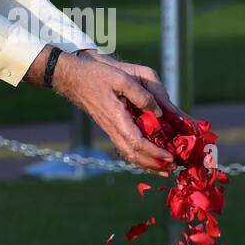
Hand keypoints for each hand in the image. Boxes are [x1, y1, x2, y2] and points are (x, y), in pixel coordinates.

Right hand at [32, 47, 173, 174]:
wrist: (72, 77)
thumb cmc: (96, 75)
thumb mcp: (122, 78)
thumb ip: (142, 95)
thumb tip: (158, 112)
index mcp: (117, 119)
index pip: (137, 144)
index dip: (155, 153)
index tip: (170, 156)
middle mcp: (112, 128)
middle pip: (133, 155)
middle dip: (153, 164)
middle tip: (172, 168)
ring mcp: (110, 129)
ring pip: (128, 153)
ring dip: (146, 163)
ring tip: (163, 169)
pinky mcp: (110, 126)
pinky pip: (125, 146)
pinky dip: (138, 155)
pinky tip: (147, 157)